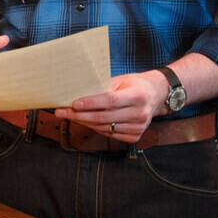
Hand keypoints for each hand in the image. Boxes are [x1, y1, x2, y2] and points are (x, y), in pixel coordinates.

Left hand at [54, 70, 169, 141]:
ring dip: (83, 122)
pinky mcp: (135, 136)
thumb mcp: (121, 80)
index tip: (72, 103)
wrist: (156, 96)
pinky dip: (95, 128)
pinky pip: (110, 135)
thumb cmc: (135, 85)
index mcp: (137, 96)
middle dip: (79, 115)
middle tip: (61, 111)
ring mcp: (138, 127)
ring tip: (68, 116)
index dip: (90, 103)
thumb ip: (103, 88)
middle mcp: (140, 113)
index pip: (109, 101)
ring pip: (104, 128)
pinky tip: (84, 121)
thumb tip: (77, 92)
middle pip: (103, 117)